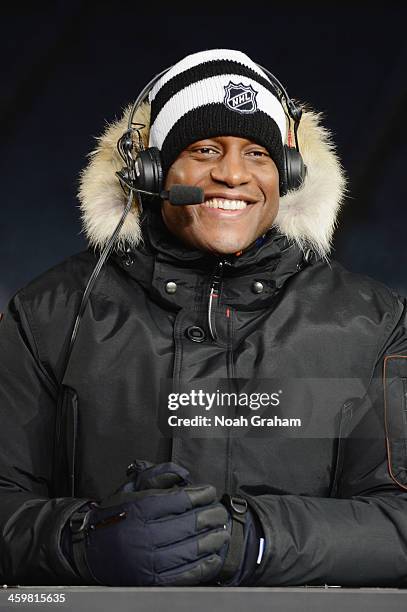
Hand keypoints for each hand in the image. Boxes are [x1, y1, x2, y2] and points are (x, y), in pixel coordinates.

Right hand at [70, 481, 229, 585]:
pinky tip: (213, 555)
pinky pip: (186, 573)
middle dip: (211, 516)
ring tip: (222, 532)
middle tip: (219, 512)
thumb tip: (183, 474)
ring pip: (192, 548)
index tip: (209, 492)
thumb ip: (157, 476)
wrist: (89, 551)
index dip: (201, 494)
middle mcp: (145, 534)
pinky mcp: (152, 580)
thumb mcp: (130, 489)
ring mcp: (149, 560)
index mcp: (141, 508)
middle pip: (190, 523)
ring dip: (213, 540)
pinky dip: (204, 565)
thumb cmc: (113, 517)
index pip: (181, 500)